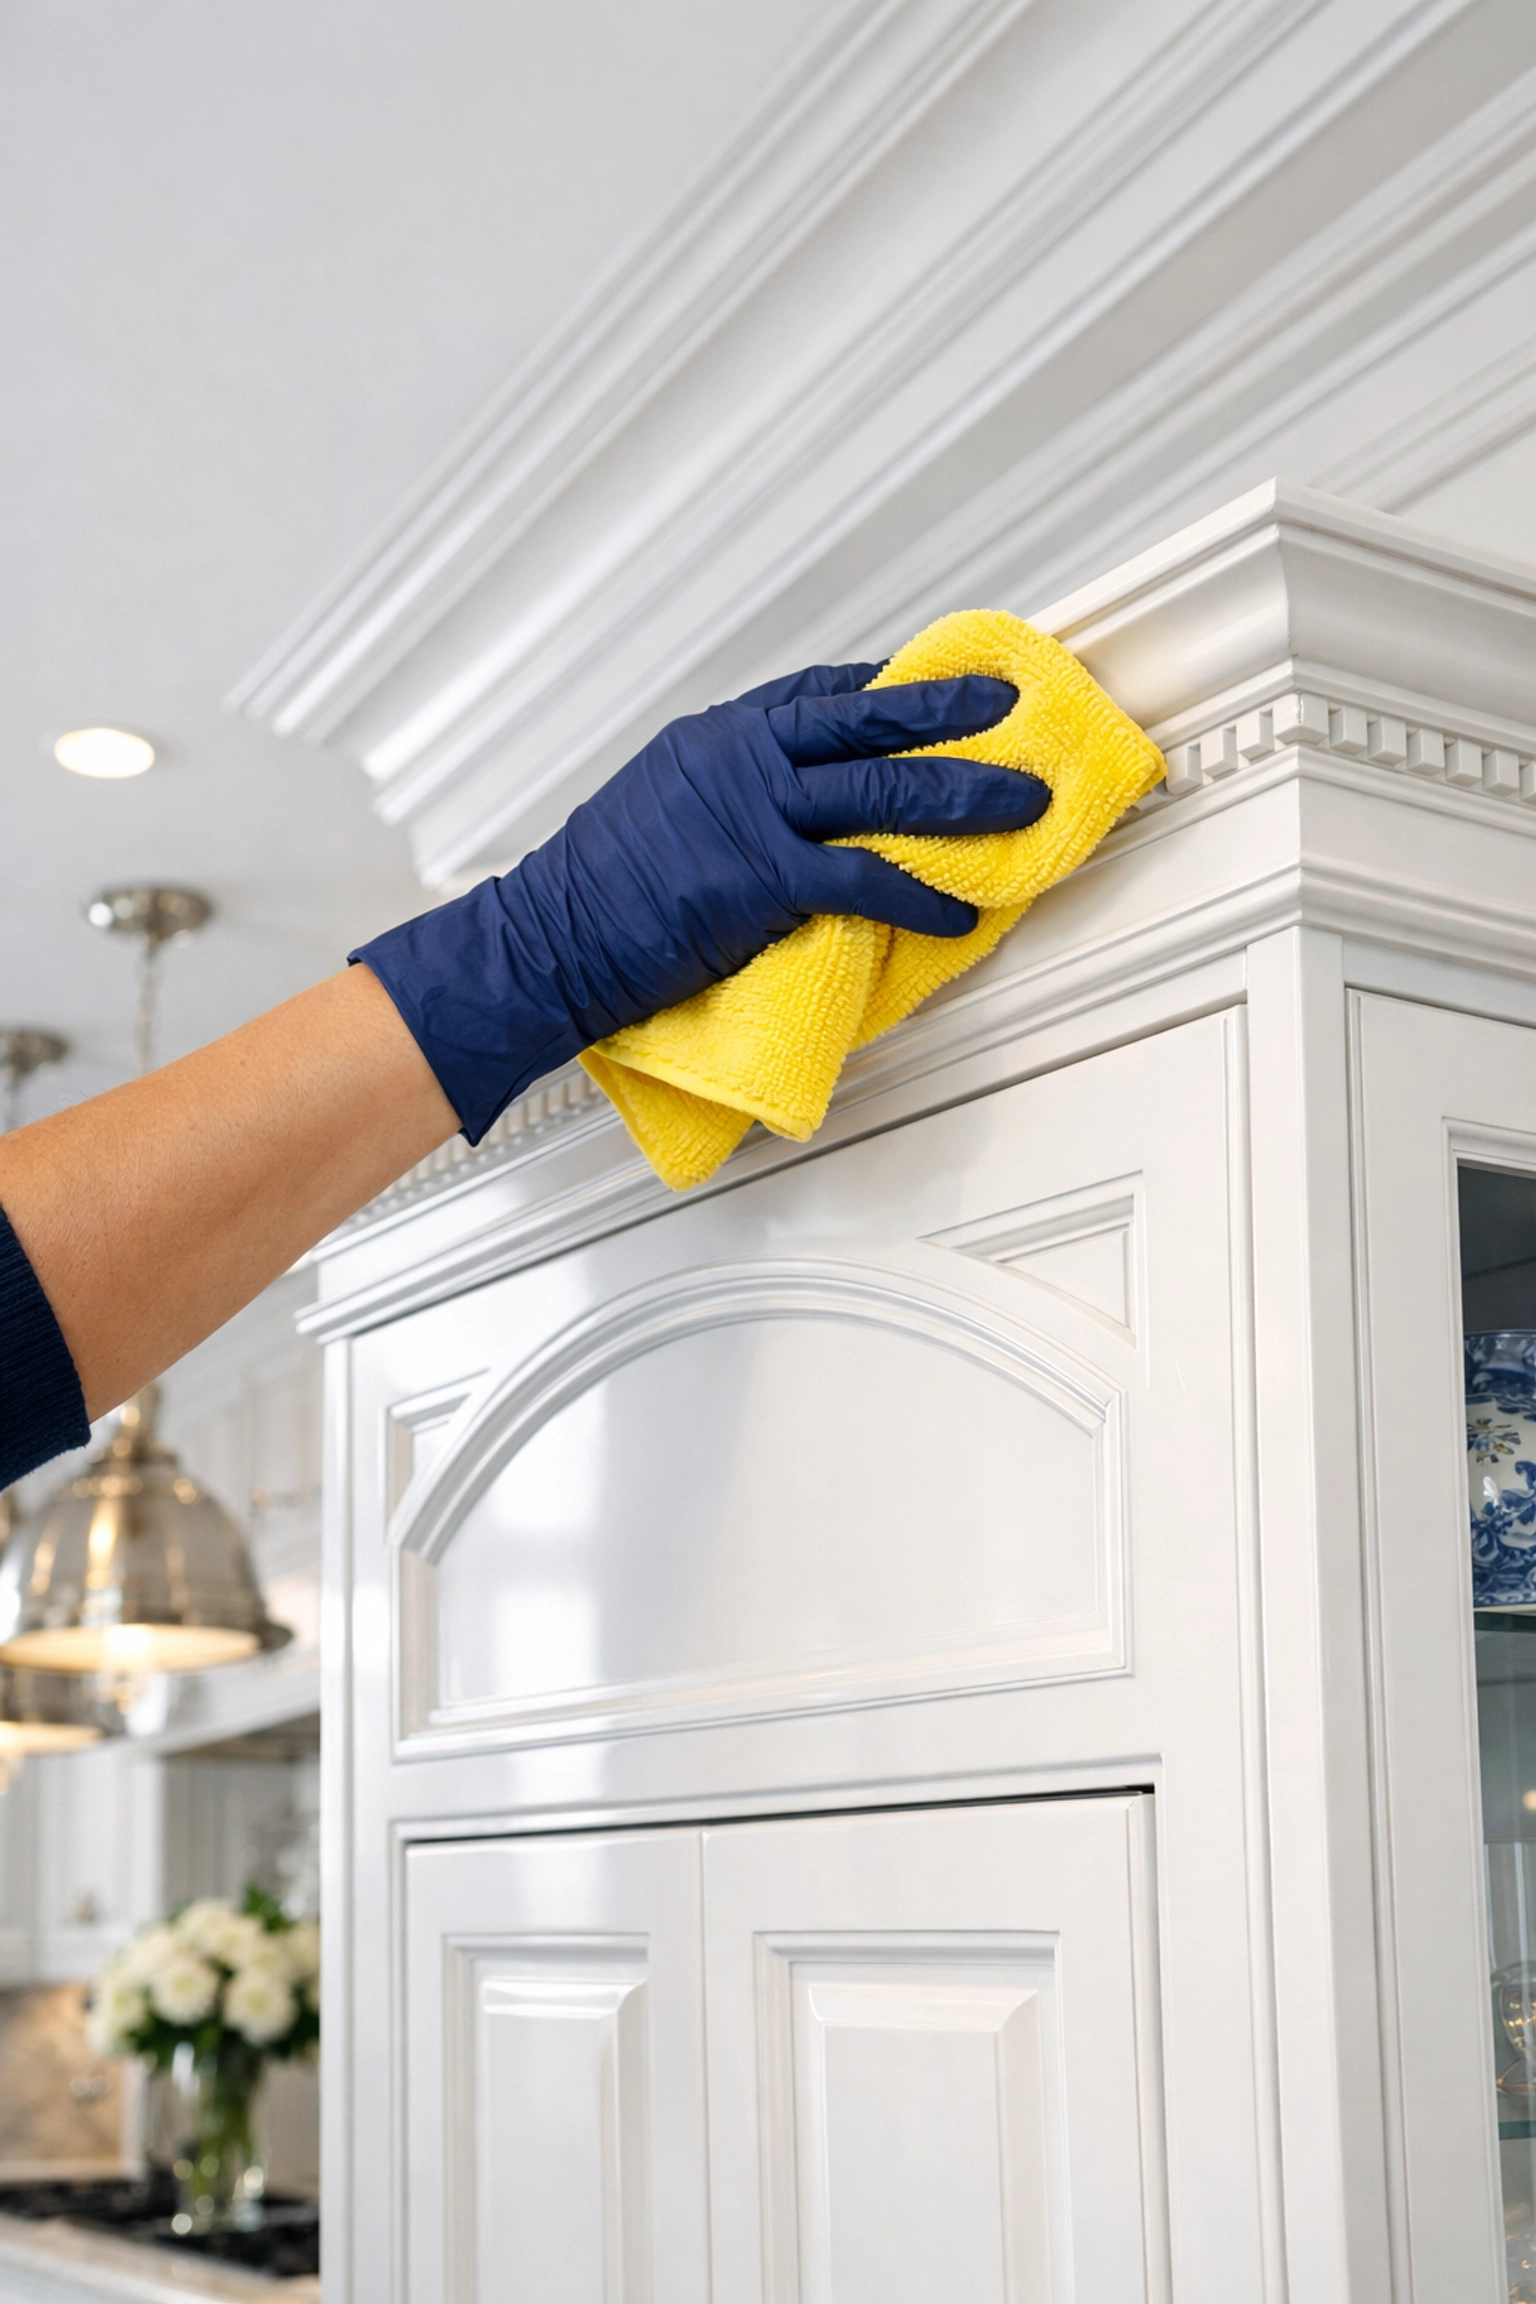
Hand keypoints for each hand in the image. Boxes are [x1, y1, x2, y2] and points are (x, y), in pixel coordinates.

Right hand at [353, 659, 1046, 1139]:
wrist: (545, 939)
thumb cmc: (594, 889)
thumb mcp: (660, 806)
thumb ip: (727, 793)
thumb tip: (788, 807)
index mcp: (717, 737)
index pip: (823, 693)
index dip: (892, 688)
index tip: (942, 684)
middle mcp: (741, 759)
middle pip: (869, 722)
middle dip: (951, 713)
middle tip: (1011, 710)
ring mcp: (752, 814)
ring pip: (884, 792)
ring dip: (965, 798)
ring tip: (1023, 806)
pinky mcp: (760, 879)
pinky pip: (863, 881)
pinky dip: (920, 898)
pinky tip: (959, 912)